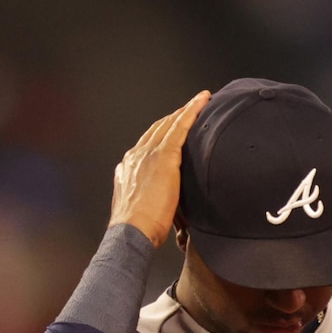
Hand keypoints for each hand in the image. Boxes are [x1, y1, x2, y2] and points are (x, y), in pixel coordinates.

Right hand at [110, 90, 211, 245]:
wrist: (131, 231)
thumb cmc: (137, 228)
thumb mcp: (137, 207)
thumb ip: (144, 195)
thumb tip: (156, 199)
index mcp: (129, 167)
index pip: (147, 142)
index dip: (161, 132)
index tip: (172, 126)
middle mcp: (136, 155)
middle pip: (158, 129)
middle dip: (173, 117)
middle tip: (189, 108)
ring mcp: (149, 154)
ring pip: (170, 124)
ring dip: (185, 110)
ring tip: (200, 100)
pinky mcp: (164, 156)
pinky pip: (180, 127)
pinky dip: (191, 111)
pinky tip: (202, 101)